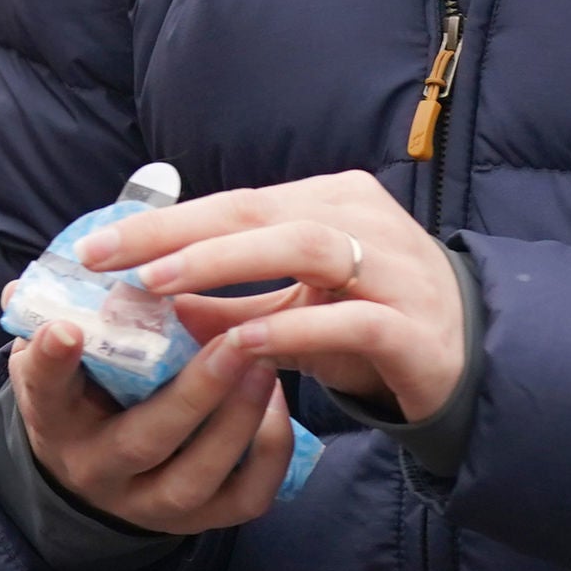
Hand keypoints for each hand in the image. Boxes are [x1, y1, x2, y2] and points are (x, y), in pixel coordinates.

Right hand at [6, 301, 295, 536]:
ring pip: (197, 476)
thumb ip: (43, 316)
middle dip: (194, 394)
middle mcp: (96, 470)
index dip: (52, 362)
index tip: (68, 327)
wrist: (93, 472)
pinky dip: (269, 452)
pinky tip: (276, 401)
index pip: (43, 390)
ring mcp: (148, 504)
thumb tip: (25, 286)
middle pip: (142, 442)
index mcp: (53, 419)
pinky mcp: (199, 521)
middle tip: (235, 342)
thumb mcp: (51, 355)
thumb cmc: (79, 391)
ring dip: (237, 420)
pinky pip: (244, 498)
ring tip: (266, 363)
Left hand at [88, 169, 465, 426]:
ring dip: (223, 264)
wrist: (474, 367)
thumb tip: (153, 306)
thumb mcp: (293, 311)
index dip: (162, 223)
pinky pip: (348, 320)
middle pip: (256, 212)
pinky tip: (245, 345)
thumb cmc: (371, 328)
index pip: (233, 203)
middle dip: (175, 234)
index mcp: (329, 203)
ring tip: (159, 286)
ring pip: (302, 246)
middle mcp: (362, 223)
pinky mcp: (415, 329)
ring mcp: (395, 270)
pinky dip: (294, 328)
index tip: (95, 247)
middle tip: (108, 259)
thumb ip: (230, 307)